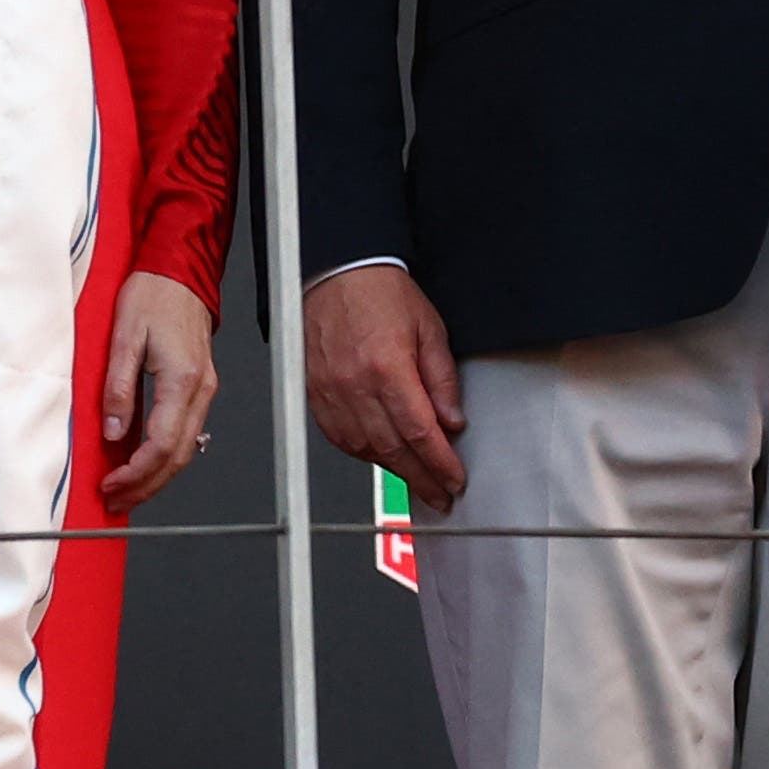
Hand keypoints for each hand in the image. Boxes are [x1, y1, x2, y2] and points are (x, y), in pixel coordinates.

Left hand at [96, 272, 221, 514]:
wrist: (180, 272)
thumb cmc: (152, 296)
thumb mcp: (123, 338)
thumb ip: (118, 388)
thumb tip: (112, 432)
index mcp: (181, 379)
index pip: (162, 443)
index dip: (136, 472)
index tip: (110, 484)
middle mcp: (200, 388)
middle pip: (179, 456)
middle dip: (147, 486)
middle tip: (116, 501)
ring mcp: (204, 388)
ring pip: (187, 448)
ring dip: (157, 475)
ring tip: (127, 490)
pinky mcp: (200, 385)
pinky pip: (187, 432)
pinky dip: (166, 455)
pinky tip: (145, 462)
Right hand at [302, 266, 468, 503]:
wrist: (337, 273)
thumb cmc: (381, 293)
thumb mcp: (430, 328)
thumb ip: (441, 379)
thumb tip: (452, 421)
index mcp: (388, 368)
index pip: (420, 432)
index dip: (439, 464)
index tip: (453, 480)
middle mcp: (355, 386)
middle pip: (392, 450)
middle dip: (420, 478)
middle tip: (439, 494)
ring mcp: (331, 394)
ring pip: (364, 450)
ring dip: (393, 469)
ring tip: (416, 478)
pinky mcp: (314, 396)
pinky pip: (339, 438)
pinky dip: (363, 453)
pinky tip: (382, 456)